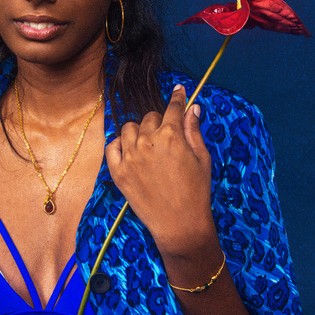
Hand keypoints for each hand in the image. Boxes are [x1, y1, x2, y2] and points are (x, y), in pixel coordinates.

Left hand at [105, 85, 218, 260]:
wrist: (180, 224)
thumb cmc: (196, 193)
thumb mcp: (202, 158)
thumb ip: (193, 130)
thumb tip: (192, 108)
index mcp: (171, 135)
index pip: (172, 108)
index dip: (177, 97)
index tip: (178, 90)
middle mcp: (148, 142)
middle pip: (149, 117)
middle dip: (159, 122)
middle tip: (166, 136)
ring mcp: (131, 156)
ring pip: (129, 128)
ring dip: (139, 132)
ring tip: (148, 146)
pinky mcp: (118, 171)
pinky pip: (112, 146)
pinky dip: (119, 144)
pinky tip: (130, 151)